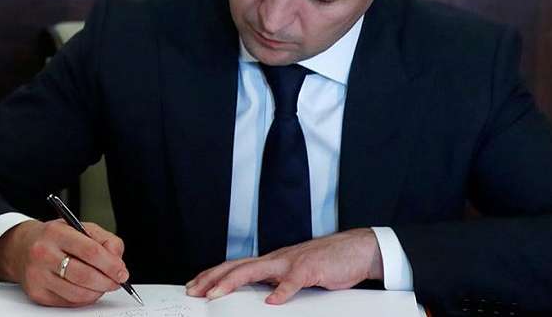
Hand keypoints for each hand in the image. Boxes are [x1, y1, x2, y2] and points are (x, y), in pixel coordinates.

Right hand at [0, 219, 127, 306]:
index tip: (122, 272)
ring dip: (97, 292)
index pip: (90, 251)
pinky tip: (87, 289)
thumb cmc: (56, 237)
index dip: (110, 264)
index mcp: (56, 233)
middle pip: (84, 275)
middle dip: (107, 282)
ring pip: (77, 293)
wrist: (22, 247)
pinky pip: (68, 302)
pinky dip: (83, 298)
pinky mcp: (37, 293)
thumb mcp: (81, 228)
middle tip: (117, 281)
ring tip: (103, 284)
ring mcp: (38, 276)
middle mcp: (43, 254)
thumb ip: (105, 240)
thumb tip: (117, 259)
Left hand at [185, 228, 382, 304]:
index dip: (213, 275)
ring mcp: (293, 262)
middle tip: (195, 290)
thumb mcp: (295, 273)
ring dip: (234, 281)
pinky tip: (272, 301)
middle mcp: (277, 259)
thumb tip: (259, 296)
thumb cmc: (326, 262)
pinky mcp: (311, 269)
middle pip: (238, 266)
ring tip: (217, 293)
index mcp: (273, 261)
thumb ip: (277, 281)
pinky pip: (294, 281)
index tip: (195, 285)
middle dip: (213, 278)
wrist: (356, 249)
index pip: (236, 266)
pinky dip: (282, 291)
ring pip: (257, 270)